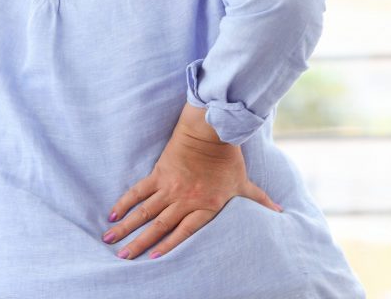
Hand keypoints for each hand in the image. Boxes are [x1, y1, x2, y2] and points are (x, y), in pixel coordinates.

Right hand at [101, 102, 281, 259]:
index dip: (169, 246)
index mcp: (205, 206)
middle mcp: (185, 200)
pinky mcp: (159, 173)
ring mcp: (170, 187)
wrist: (211, 130)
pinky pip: (139, 191)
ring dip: (127, 227)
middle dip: (139, 244)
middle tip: (123, 257)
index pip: (184, 232)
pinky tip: (113, 214)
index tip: (152, 260)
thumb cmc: (228, 158)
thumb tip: (280, 212)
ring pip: (145, 212)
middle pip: (159, 226)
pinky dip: (125, 202)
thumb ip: (259, 201)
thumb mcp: (244, 184)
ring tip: (110, 239)